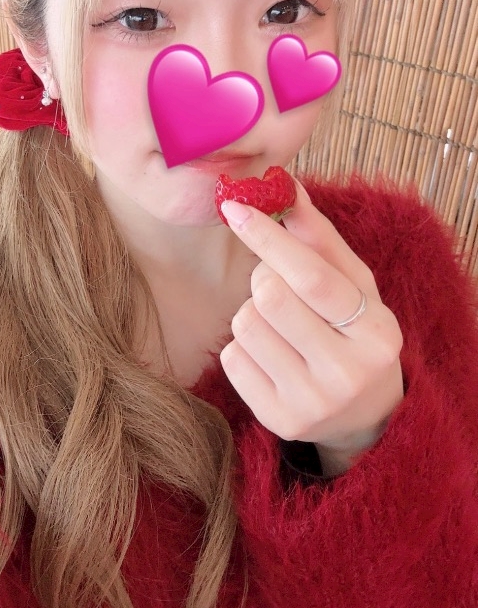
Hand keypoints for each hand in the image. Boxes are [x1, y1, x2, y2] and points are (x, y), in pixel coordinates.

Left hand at [218, 183, 403, 476]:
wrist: (366, 414)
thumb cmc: (355, 331)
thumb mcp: (354, 285)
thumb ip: (321, 238)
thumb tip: (286, 185)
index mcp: (376, 332)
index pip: (312, 276)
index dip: (270, 238)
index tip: (235, 208)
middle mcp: (347, 373)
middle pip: (270, 297)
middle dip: (264, 278)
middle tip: (280, 284)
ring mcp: (312, 403)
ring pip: (245, 325)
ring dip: (252, 311)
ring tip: (280, 325)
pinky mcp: (278, 421)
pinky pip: (232, 357)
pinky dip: (242, 346)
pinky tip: (271, 354)